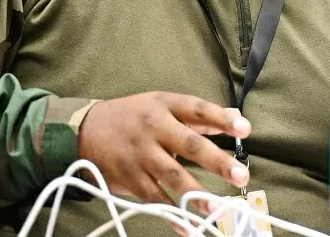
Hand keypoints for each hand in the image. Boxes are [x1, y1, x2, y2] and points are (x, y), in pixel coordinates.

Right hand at [77, 92, 250, 208]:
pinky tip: (188, 227)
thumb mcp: (162, 105)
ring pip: (171, 175)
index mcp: (165, 106)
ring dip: (196, 194)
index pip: (198, 109)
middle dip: (216, 161)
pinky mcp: (129, 177)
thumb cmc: (132, 116)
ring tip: (217, 210)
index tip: (245, 129)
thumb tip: (236, 118)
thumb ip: (199, 116)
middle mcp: (154, 128)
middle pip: (189, 144)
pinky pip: (153, 198)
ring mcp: (140, 154)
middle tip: (241, 175)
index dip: (221, 119)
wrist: (83, 129)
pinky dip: (171, 215)